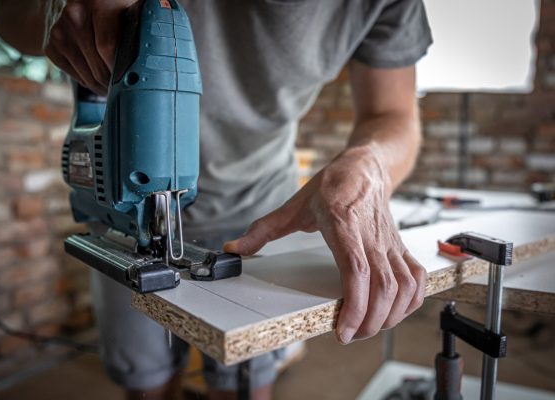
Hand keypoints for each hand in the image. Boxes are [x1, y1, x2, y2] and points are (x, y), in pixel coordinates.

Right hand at [44, 0, 136, 94]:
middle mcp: (75, 15)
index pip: (108, 47)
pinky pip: (74, 76)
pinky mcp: (51, 46)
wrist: (79, 2)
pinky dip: (88, 82)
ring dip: (103, 87)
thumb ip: (141, 27)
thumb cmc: (115, 8)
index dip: (123, 70)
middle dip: (115, 84)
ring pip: (87, 77)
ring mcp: (60, 31)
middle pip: (98, 67)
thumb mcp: (130, 9)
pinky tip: (97, 76)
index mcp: (99, 3)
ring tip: (115, 87)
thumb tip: (155, 59)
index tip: (134, 82)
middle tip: (128, 91)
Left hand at [224, 144, 426, 343]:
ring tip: (367, 328)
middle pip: (384, 287)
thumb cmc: (332, 185)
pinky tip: (395, 311)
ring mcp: (390, 243)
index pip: (357, 271)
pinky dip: (412, 301)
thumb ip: (264, 230)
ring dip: (390, 316)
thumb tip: (235, 248)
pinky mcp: (401, 247)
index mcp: (343, 225)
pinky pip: (417, 278)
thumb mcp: (294, 205)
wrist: (365, 167)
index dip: (355, 305)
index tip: (343, 330)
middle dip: (370, 321)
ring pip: (404, 286)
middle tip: (350, 335)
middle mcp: (371, 237)